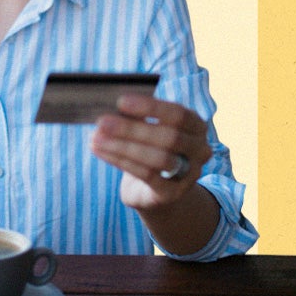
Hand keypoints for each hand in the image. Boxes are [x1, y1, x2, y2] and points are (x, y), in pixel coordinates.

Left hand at [90, 94, 211, 211]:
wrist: (161, 193)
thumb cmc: (152, 150)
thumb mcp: (149, 131)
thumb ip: (139, 118)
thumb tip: (112, 107)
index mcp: (196, 127)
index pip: (179, 114)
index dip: (151, 107)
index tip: (121, 102)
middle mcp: (199, 150)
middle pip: (169, 137)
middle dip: (132, 129)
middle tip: (102, 121)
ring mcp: (188, 175)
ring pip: (158, 158)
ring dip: (123, 146)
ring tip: (96, 137)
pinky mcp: (171, 193)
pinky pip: (146, 175)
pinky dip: (120, 160)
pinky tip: (100, 150)